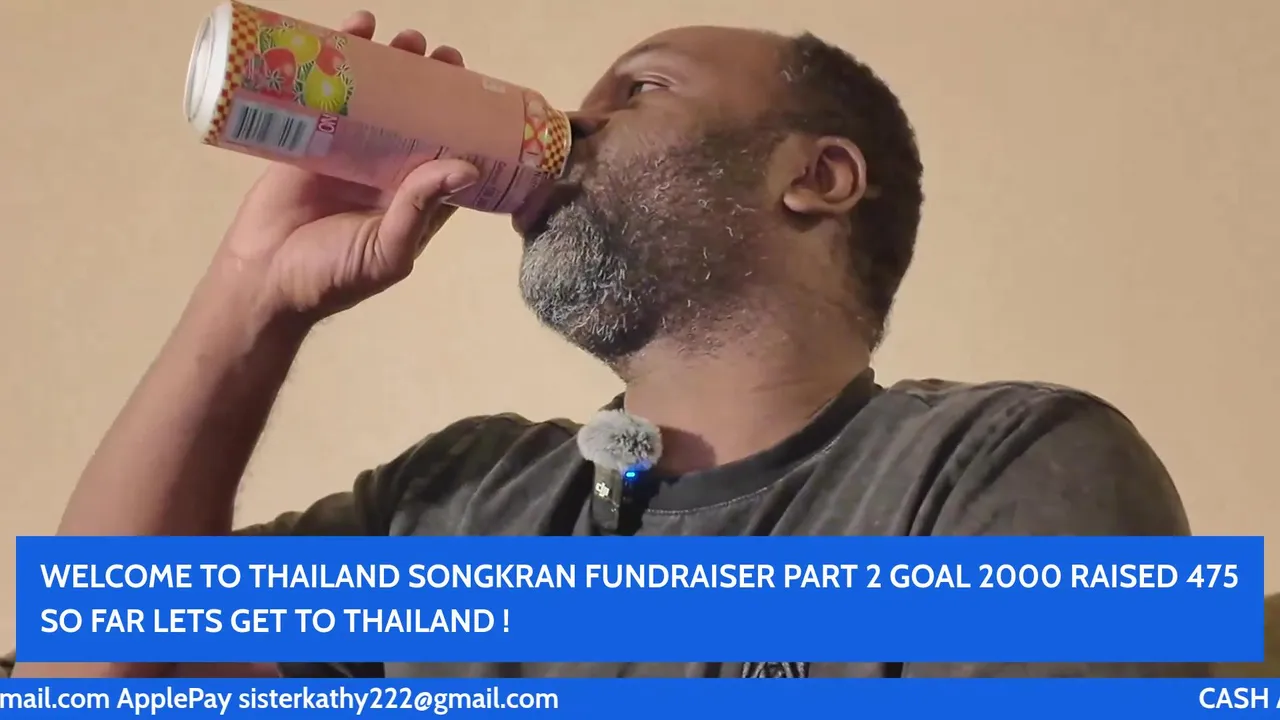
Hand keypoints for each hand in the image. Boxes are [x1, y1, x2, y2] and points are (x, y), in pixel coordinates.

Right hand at [215, 11, 478, 325]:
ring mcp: (350, 152)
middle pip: (418, 116)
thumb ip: (420, 210)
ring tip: (405, 39)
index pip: (451, 152)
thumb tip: (468, 168)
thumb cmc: (332, 276)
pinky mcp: (310, 138)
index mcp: (417, 200)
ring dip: (392, 64)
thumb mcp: (387, 251)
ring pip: (378, 98)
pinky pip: (328, 92)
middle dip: (432, 82)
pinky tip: (354, 31)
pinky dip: (339, 62)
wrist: (262, 279)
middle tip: (441, 56)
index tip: (475, 88)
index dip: (466, 120)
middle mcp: (389, 172)